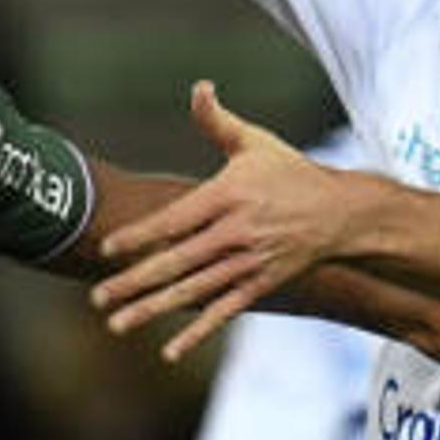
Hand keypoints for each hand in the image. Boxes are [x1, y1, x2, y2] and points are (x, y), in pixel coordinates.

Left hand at [90, 81, 329, 358]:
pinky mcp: (260, 284)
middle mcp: (236, 233)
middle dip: (135, 281)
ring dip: (154, 309)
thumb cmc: (290, 173)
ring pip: (194, 291)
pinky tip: (169, 352)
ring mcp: (249, 262)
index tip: (107, 249)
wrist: (342, 213)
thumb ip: (219, 122)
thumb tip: (199, 88)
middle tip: (97, 298)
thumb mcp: (256, 142)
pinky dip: (198, 332)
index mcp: (229, 196)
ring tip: (117, 325)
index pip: (176, 218)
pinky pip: (224, 312)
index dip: (142, 234)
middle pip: (178, 261)